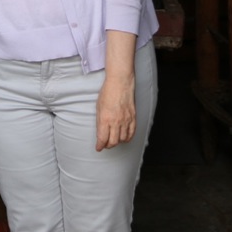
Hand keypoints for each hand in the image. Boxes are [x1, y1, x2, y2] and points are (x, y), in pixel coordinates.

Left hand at [96, 30, 137, 150]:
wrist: (120, 83)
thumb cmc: (107, 93)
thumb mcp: (98, 107)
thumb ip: (100, 122)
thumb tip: (100, 133)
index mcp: (105, 119)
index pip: (103, 139)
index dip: (100, 146)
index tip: (98, 148)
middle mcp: (116, 122)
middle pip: (113, 142)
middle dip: (108, 145)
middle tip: (105, 144)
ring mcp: (126, 120)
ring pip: (122, 139)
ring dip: (117, 142)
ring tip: (113, 140)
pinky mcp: (133, 118)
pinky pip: (131, 133)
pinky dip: (127, 138)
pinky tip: (124, 138)